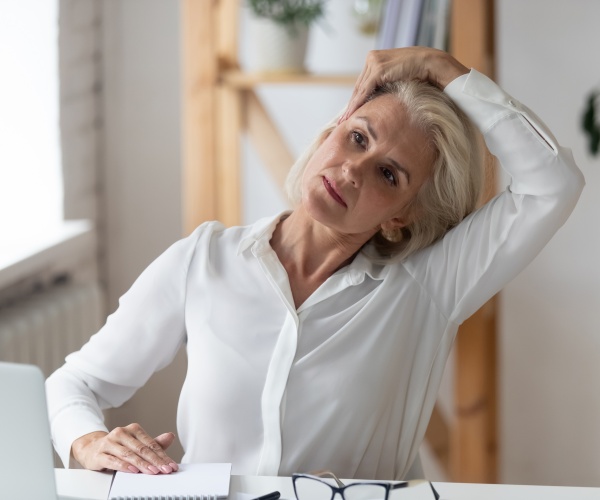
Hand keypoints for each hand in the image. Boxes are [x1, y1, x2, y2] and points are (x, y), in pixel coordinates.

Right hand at [71, 423, 178, 473]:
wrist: (92, 449)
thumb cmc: (118, 447)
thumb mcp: (136, 445)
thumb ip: (153, 443)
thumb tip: (170, 437)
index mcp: (133, 429)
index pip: (151, 443)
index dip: (162, 455)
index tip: (171, 465)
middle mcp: (121, 433)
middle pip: (141, 448)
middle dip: (155, 461)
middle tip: (165, 470)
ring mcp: (109, 442)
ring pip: (128, 454)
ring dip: (142, 464)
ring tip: (152, 471)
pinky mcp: (99, 454)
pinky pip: (113, 460)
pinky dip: (124, 466)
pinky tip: (133, 470)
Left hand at [341, 47, 468, 120]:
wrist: (431, 63)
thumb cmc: (419, 73)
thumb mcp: (397, 79)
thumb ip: (386, 85)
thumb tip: (378, 101)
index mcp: (375, 58)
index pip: (363, 83)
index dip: (356, 99)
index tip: (349, 113)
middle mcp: (372, 58)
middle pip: (359, 87)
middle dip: (351, 105)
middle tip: (342, 120)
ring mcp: (374, 62)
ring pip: (359, 89)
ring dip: (352, 106)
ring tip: (344, 121)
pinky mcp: (378, 69)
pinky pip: (365, 90)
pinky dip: (358, 103)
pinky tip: (352, 114)